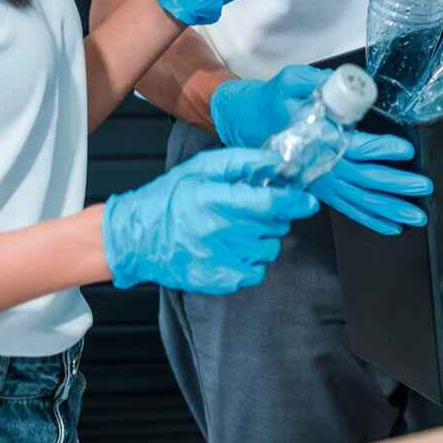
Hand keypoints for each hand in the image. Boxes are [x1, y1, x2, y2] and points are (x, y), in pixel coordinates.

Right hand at [103, 148, 319, 293]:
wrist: (135, 238)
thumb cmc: (168, 200)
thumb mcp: (201, 168)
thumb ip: (242, 162)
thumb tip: (277, 162)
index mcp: (218, 201)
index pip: (272, 203)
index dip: (296, 201)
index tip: (307, 201)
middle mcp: (224, 232)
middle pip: (276, 226)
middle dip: (271, 216)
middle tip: (247, 210)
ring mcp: (224, 259)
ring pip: (269, 248)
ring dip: (260, 238)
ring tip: (233, 230)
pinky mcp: (222, 280)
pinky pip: (257, 270)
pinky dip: (250, 260)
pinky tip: (229, 249)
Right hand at [211, 65, 430, 235]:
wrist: (244, 120)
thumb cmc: (272, 99)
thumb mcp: (293, 81)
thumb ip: (319, 83)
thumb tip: (347, 87)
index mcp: (317, 138)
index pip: (353, 147)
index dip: (380, 149)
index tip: (405, 149)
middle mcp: (321, 164)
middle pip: (364, 178)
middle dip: (397, 184)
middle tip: (423, 186)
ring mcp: (321, 181)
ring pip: (359, 199)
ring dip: (390, 208)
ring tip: (416, 214)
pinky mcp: (321, 189)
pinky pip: (348, 208)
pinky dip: (370, 219)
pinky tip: (392, 227)